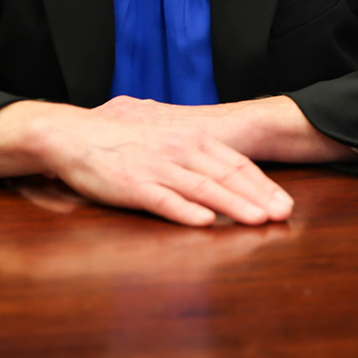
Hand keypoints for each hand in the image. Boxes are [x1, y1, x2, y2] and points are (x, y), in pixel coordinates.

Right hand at [0, 100, 293, 226]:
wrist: (73, 135)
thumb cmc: (119, 140)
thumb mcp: (162, 136)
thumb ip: (191, 150)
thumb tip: (219, 165)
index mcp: (188, 137)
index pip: (235, 161)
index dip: (262, 183)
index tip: (283, 202)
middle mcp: (178, 150)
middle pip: (227, 174)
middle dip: (259, 196)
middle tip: (283, 215)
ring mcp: (156, 167)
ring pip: (203, 187)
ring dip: (233, 205)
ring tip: (257, 220)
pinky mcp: (132, 185)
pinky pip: (164, 200)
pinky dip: (186, 211)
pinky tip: (205, 222)